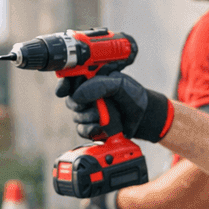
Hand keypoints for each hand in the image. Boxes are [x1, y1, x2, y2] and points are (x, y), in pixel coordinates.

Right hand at [58, 72, 172, 142]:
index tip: (64, 91)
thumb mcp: (119, 84)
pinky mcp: (92, 126)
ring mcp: (89, 111)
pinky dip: (88, 130)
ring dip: (87, 118)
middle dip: (79, 104)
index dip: (64, 84)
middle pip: (71, 99)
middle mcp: (89, 94)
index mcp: (93, 79)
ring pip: (76, 116)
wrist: (144, 117)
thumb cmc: (133, 96)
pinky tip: (98, 128)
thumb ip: (99, 85)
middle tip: (92, 105)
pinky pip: (81, 129)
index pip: (71, 79)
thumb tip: (77, 95)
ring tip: (102, 117)